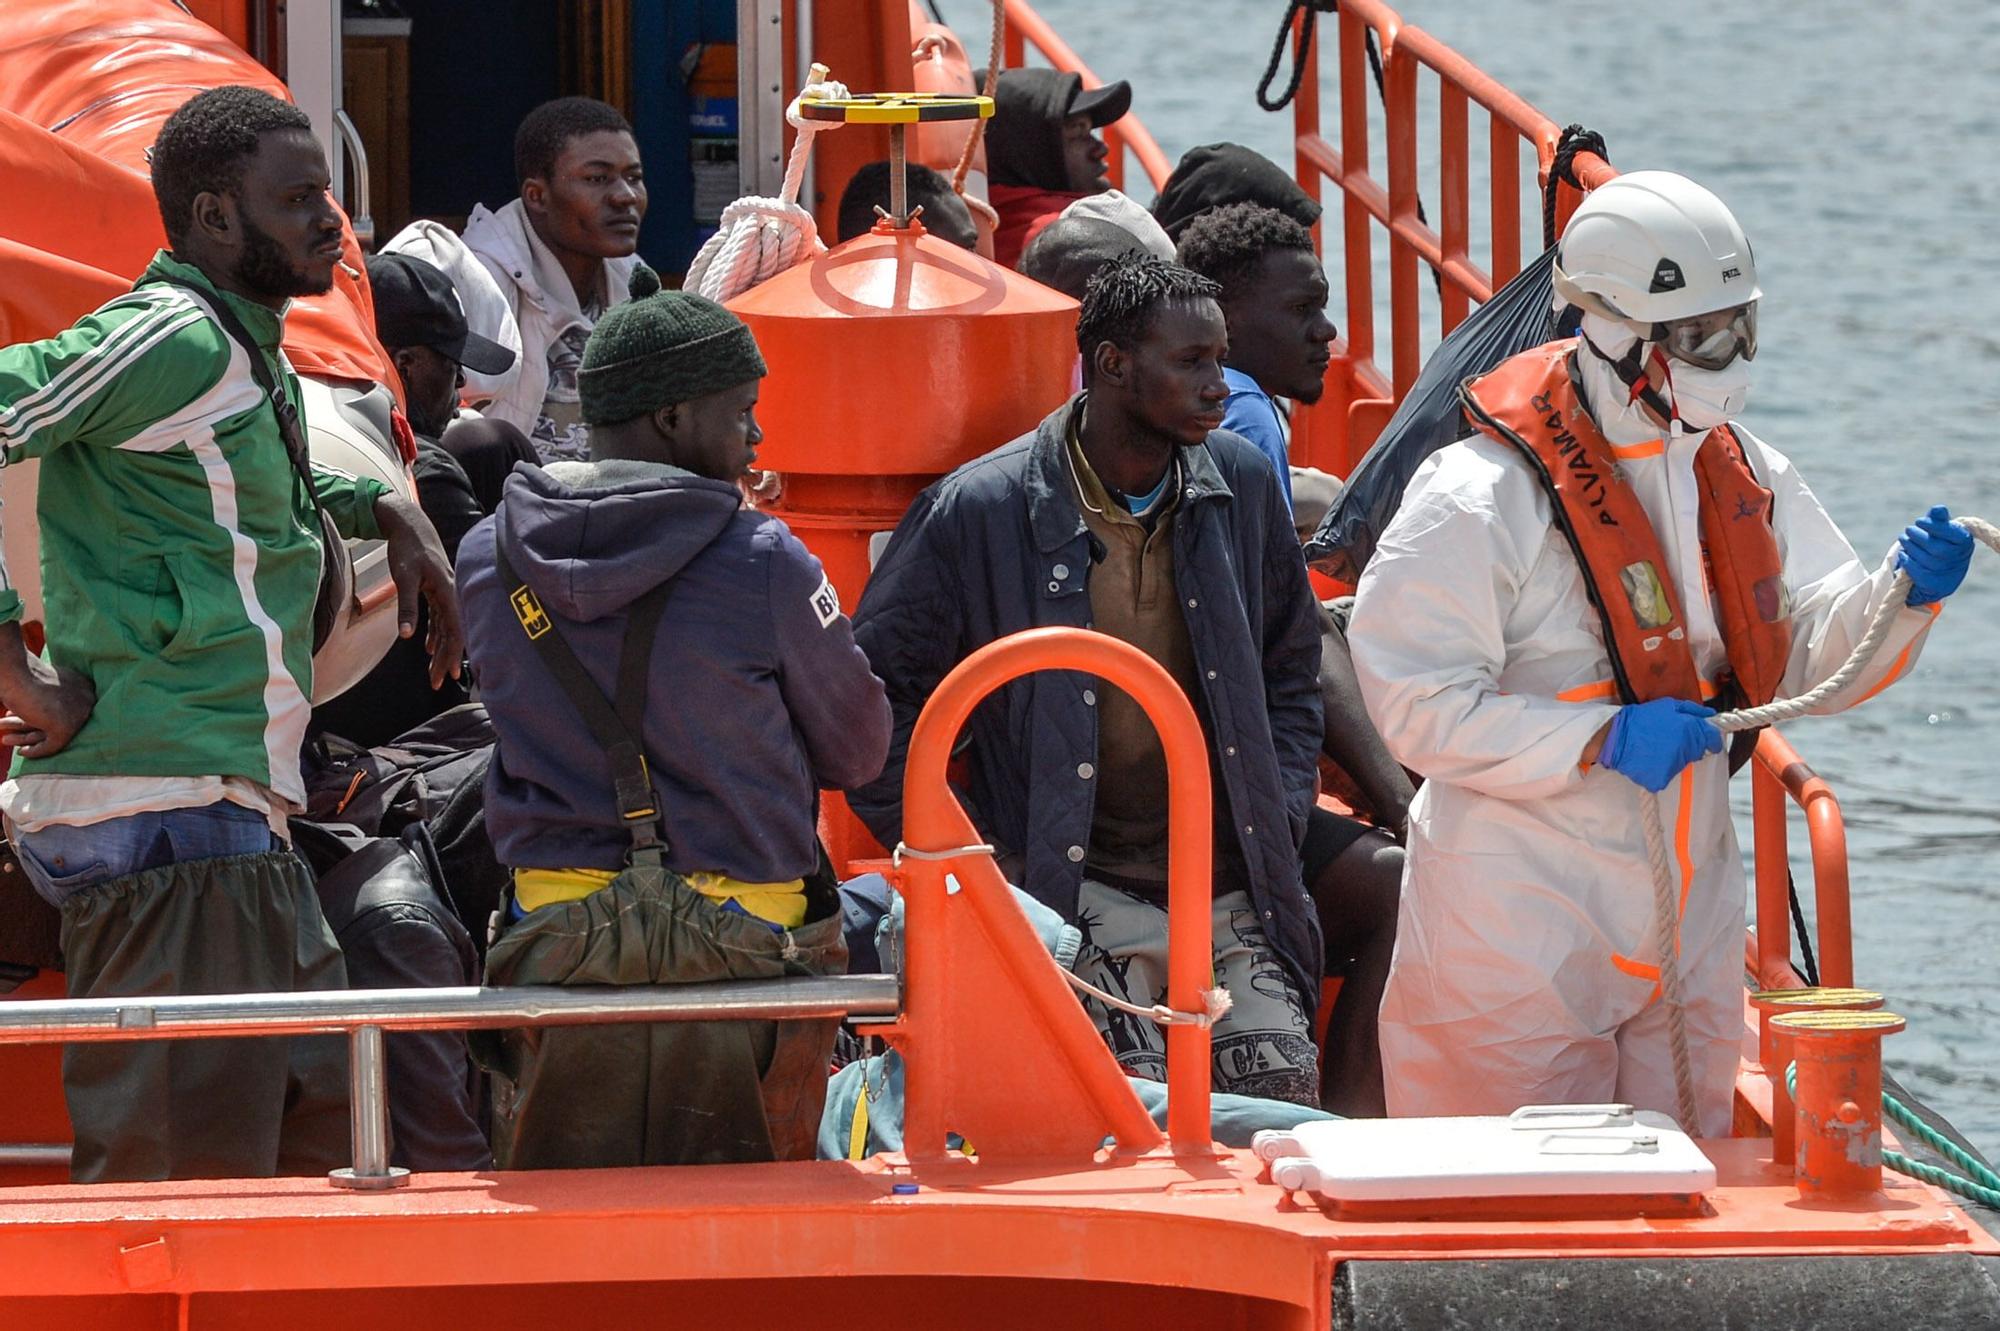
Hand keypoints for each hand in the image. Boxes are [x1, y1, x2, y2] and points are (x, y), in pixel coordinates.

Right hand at [0, 624, 94, 757]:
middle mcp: (87, 700)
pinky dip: (35, 751)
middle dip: (39, 732)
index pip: (69, 711)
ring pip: (54, 735)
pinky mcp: (64, 728)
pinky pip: (51, 747)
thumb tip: (48, 714)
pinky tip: (22, 751)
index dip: (47, 721)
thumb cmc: (24, 672)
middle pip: (63, 723)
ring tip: (12, 742)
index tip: (31, 725)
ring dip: (30, 740)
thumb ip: (52, 695)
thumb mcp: (46, 682)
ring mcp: (78, 715)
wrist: (15, 670)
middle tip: (24, 740)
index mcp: (85, 686)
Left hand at [373, 492, 464, 688]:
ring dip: (439, 650)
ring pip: (445, 628)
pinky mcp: (436, 590)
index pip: (454, 630)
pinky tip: (426, 647)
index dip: (454, 653)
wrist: (409, 523)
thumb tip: (408, 636)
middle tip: (437, 683)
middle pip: (452, 633)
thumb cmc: (407, 548)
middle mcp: (450, 594)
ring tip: (432, 673)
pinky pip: (439, 618)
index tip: (451, 674)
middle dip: (445, 659)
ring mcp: (444, 593)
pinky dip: (434, 634)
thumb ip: (407, 607)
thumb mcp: (403, 577)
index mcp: (447, 591)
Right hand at [1598, 697, 1721, 792]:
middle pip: (1698, 752)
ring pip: (1682, 763)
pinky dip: (1661, 769)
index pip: (1712, 739)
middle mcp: (1686, 749)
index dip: (1711, 739)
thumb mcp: (1667, 705)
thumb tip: (1710, 716)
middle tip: (1671, 739)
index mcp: (1690, 729)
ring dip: (1675, 756)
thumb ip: (1692, 710)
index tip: (1706, 739)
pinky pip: (1667, 775)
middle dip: (1690, 746)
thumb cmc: (1641, 719)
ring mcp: (1674, 766)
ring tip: (1657, 747)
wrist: (1615, 737)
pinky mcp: (1662, 779)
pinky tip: (1650, 759)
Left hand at [1895, 505, 1972, 605]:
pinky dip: (1906, 558)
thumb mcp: (1945, 530)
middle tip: (1909, 529)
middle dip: (1917, 535)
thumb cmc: (1944, 543)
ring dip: (1909, 545)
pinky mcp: (1931, 581)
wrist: (1944, 573)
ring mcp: (1944, 571)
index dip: (1932, 525)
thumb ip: (1940, 519)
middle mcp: (1956, 557)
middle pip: (1933, 545)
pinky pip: (1914, 568)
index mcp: (1964, 541)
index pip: (1949, 532)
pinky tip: (1905, 553)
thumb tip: (1938, 508)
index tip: (1919, 521)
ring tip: (1904, 538)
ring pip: (1922, 556)